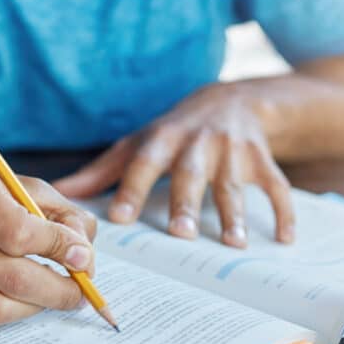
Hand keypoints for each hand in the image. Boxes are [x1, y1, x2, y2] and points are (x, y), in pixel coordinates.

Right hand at [0, 166, 97, 323]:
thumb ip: (63, 216)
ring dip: (40, 305)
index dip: (60, 249)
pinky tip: (24, 295)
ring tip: (56, 294)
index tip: (83, 258)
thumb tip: (83, 258)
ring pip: (1, 306)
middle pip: (14, 277)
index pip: (20, 232)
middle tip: (82, 292)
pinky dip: (16, 309)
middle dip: (60, 290)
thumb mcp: (24, 188)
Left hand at [54, 83, 293, 247]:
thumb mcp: (136, 144)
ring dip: (235, 213)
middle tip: (180, 234)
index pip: (143, 164)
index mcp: (163, 141)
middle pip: (190, 175)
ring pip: (233, 184)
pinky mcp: (262, 160)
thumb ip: (100, 172)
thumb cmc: (173, 132)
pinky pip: (276, 186)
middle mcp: (198, 144)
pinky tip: (284, 239)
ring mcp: (233, 152)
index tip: (118, 218)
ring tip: (235, 243)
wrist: (232, 100)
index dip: (130, 190)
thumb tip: (59, 193)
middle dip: (186, 203)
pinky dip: (283, 212)